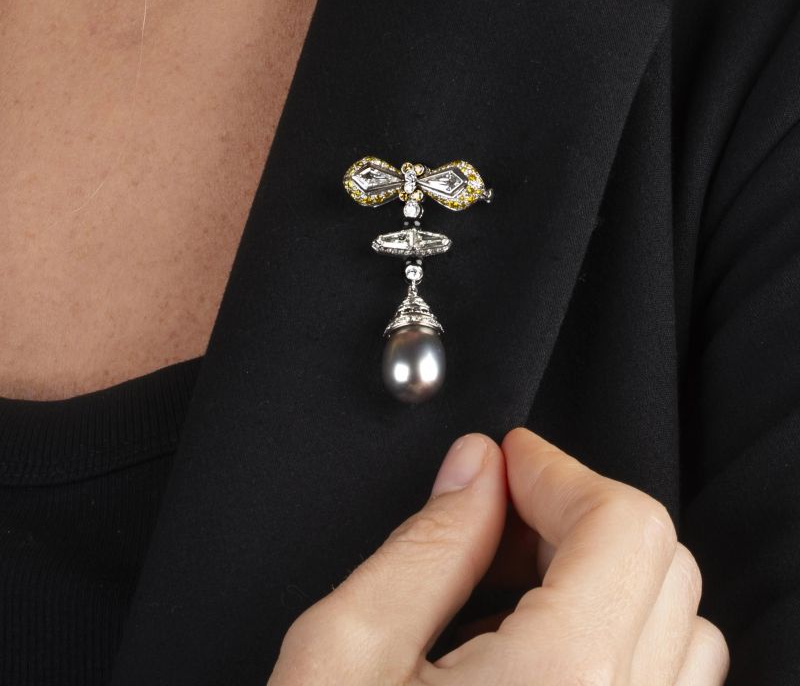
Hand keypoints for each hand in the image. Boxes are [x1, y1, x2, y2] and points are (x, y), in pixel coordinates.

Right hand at [268, 428, 728, 684]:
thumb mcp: (345, 655)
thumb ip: (425, 545)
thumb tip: (473, 471)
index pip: (624, 527)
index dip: (559, 470)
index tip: (509, 460)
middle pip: (663, 566)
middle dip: (579, 515)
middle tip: (502, 513)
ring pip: (682, 630)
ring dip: (605, 575)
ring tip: (516, 581)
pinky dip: (618, 636)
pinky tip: (535, 648)